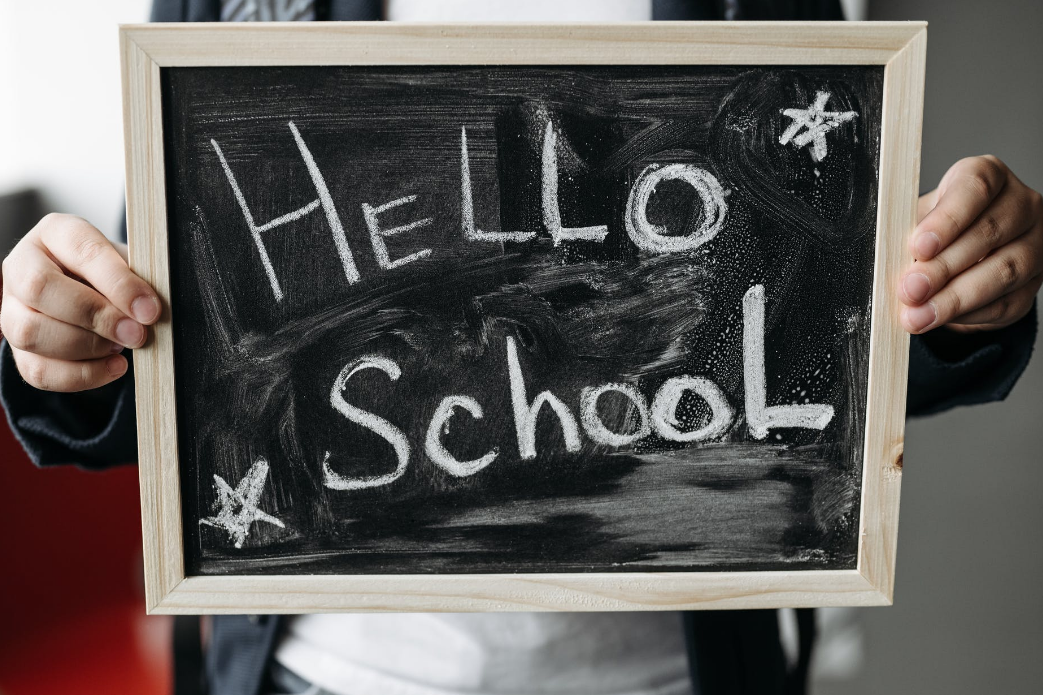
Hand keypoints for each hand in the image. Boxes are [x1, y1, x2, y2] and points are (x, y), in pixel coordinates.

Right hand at [0, 214, 159, 391]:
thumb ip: (138, 280)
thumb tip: (148, 311)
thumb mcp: (131, 264)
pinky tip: (113, 367)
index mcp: (57, 233)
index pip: (81, 250)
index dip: (118, 282)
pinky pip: (37, 370)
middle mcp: (23, 266)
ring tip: (120, 347)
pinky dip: (80, 376)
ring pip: (30, 332)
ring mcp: (11, 308)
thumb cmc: (115, 275)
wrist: (98, 293)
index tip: (149, 310)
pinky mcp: (16, 347)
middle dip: (96, 317)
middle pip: (40, 289)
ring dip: (85, 347)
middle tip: (136, 334)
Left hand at [899, 155, 1042, 333]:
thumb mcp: (916, 219)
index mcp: (989, 176)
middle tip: (910, 289)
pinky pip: (1005, 303)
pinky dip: (968, 315)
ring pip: (1002, 272)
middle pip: (989, 234)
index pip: (975, 190)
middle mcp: (1021, 205)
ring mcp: (1035, 244)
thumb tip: (887, 257)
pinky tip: (939, 320)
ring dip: (955, 299)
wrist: (956, 252)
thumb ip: (908, 232)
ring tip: (918, 315)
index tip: (918, 246)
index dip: (947, 220)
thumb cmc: (934, 228)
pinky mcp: (1033, 283)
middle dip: (944, 267)